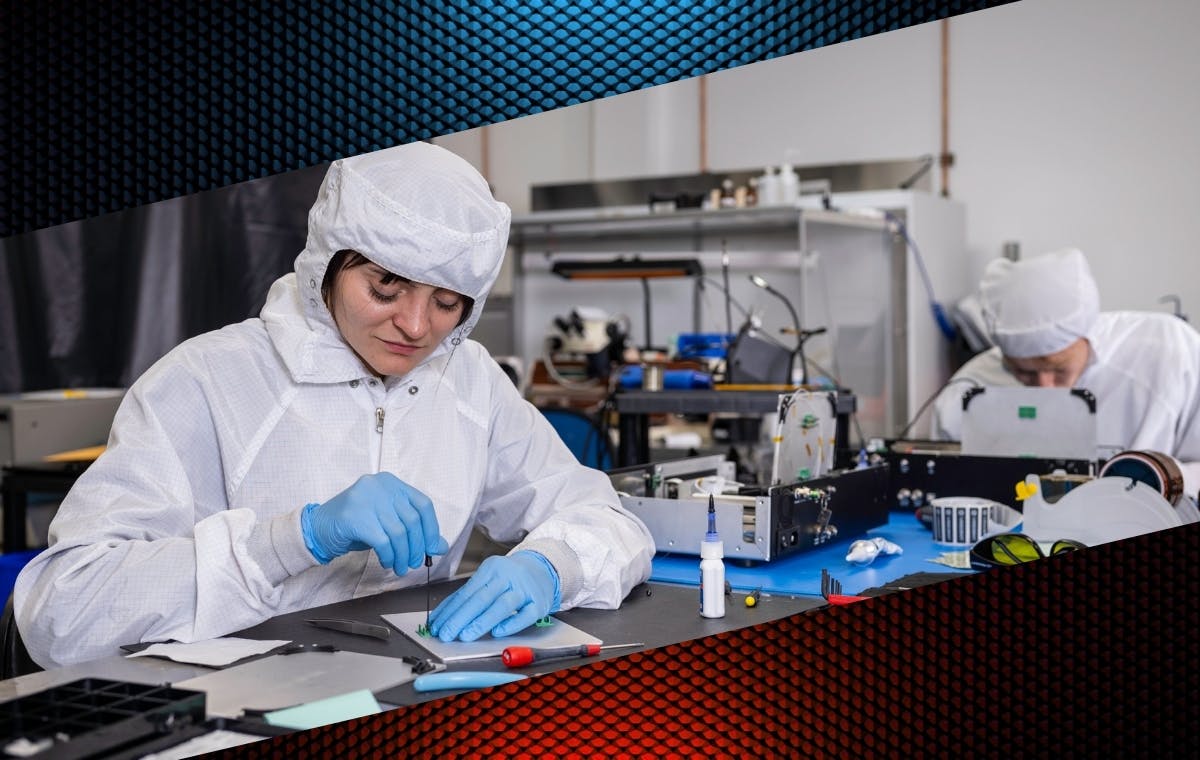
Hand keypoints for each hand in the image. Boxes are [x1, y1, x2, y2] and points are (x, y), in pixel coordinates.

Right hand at [301, 472, 448, 573]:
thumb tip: (439, 546)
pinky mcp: (354, 516)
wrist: (319, 528)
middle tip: (415, 563)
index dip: (431, 528)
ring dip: (402, 555)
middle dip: (417, 546)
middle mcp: (380, 486)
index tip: (432, 548)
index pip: (422, 504)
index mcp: (391, 483)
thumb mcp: (388, 524)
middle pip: (411, 520)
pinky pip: (382, 541)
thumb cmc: (358, 525)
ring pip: (398, 533)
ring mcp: (366, 499)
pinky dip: (389, 555)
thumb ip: (413, 530)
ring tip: (400, 567)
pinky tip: (387, 562)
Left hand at [428, 551, 559, 641]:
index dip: (450, 610)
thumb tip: (443, 616)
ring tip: (466, 635)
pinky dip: (511, 624)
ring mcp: (525, 589)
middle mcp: (508, 577)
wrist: (543, 568)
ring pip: (501, 606)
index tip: (438, 626)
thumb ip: (468, 596)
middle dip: (460, 618)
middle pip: (481, 598)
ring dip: (481, 622)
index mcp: (491, 569)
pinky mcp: (539, 603)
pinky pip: (525, 615)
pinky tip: (497, 632)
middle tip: (447, 634)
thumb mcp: (489, 579)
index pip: (467, 592)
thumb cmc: (510, 577)